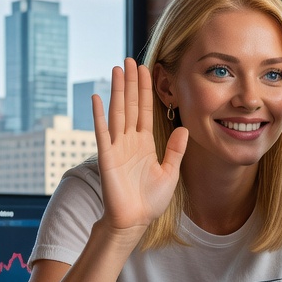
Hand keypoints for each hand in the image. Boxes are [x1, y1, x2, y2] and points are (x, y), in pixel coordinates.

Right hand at [93, 58, 188, 235]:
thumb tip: (184, 128)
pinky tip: (97, 98)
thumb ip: (175, 151)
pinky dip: (99, 115)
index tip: (146, 70)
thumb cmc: (150, 200)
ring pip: (117, 113)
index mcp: (145, 144)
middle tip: (129, 60)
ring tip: (117, 69)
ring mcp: (116, 147)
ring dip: (117, 91)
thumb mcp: (169, 173)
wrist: (135, 221)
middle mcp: (129, 141)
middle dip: (131, 83)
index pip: (145, 111)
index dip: (146, 91)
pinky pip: (102, 133)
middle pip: (131, 106)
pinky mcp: (106, 157)